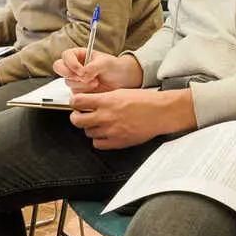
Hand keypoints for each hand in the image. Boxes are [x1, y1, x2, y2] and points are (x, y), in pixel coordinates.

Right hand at [54, 49, 142, 93]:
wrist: (122, 80)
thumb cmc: (114, 67)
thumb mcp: (105, 63)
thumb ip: (93, 67)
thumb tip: (83, 74)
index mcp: (79, 55)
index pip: (66, 55)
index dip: (71, 63)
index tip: (81, 70)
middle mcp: (74, 66)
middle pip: (59, 67)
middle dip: (71, 74)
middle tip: (83, 77)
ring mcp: (75, 79)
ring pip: (68, 81)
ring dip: (82, 84)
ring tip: (96, 81)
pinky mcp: (78, 90)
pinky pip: (74, 92)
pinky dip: (84, 91)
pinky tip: (95, 88)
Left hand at [70, 88, 195, 149]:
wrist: (161, 113)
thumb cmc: (145, 101)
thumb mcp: (121, 92)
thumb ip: (103, 98)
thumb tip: (88, 100)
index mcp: (107, 101)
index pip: (77, 102)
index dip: (74, 102)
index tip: (76, 103)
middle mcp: (106, 116)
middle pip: (77, 120)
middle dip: (76, 117)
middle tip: (80, 115)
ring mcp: (111, 130)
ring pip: (87, 133)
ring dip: (90, 128)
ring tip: (98, 123)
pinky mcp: (118, 142)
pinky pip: (97, 144)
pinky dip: (98, 139)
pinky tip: (104, 133)